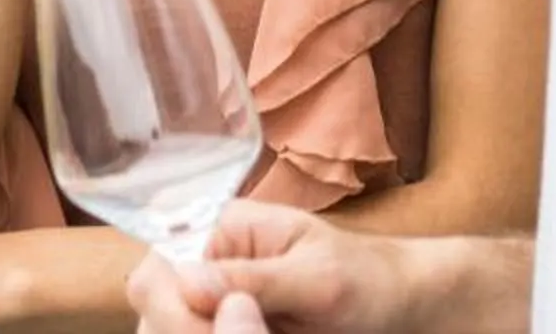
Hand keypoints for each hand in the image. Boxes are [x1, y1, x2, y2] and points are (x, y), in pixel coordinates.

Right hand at [126, 204, 438, 333]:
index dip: (172, 309)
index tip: (217, 328)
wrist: (399, 307)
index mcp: (220, 231)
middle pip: (156, 314)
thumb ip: (255, 279)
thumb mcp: (318, 279)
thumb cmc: (367, 279)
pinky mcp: (222, 329)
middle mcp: (205, 266)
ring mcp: (211, 305)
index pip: (157, 271)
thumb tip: (186, 279)